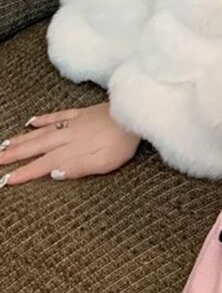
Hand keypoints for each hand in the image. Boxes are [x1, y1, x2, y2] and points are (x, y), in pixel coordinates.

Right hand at [0, 103, 141, 185]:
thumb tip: (53, 174)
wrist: (137, 113)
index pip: (44, 164)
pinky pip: (59, 115)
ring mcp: (75, 123)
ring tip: (5, 143)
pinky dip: (44, 118)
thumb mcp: (105, 163)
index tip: (7, 179)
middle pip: (38, 146)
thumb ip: (79, 168)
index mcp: (74, 150)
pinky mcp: (82, 113)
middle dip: (16, 154)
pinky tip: (32, 121)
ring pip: (43, 131)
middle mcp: (69, 136)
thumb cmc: (124, 143)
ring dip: (24, 139)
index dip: (25, 172)